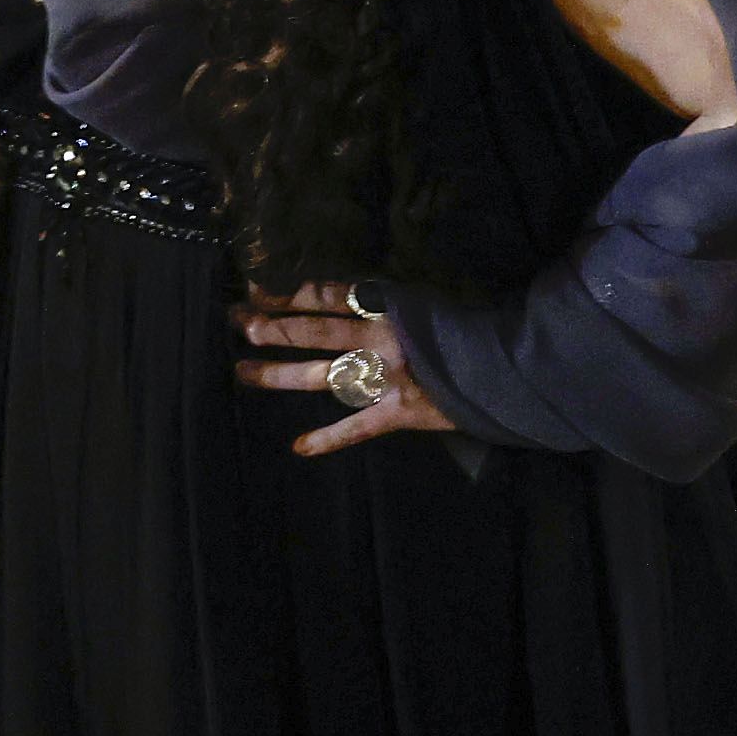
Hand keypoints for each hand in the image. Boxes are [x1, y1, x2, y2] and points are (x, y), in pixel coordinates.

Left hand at [238, 283, 450, 453]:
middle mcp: (377, 340)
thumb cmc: (459, 329)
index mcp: (384, 307)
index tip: (255, 289)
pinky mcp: (396, 412)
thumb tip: (332, 295)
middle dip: (271, 326)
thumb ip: (377, 300)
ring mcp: (384, 378)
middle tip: (236, 323)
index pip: (324, 296)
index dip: (286, 293)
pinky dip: (328, 438)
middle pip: (313, 331)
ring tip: (243, 372)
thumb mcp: (417, 299)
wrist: (500, 368)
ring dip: (279, 374)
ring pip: (321, 375)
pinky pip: (356, 427)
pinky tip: (298, 446)